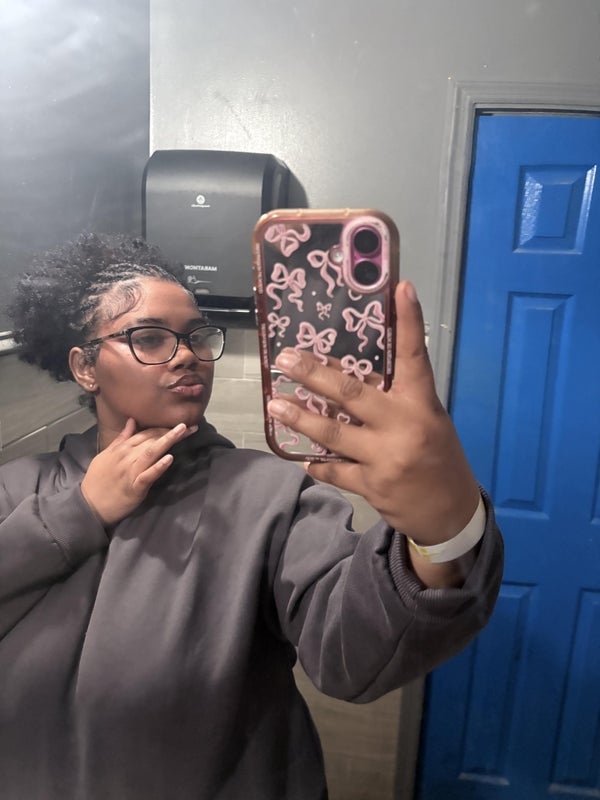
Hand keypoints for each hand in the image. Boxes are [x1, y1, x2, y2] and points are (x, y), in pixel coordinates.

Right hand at [81, 418, 196, 526]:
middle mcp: (127, 456)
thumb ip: (121, 439)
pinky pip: (148, 475)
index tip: (180, 422)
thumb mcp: (106, 455)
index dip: (163, 427)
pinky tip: (169, 458)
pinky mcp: (134, 487)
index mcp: (122, 448)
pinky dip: (158, 466)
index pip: (146, 433)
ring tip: (183, 432)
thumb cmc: (98, 479)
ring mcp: (131, 471)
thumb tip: (132, 421)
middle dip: (171, 432)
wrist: (88, 504)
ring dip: (167, 441)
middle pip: (151, 440)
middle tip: (190, 425)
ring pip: (151, 452)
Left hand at [267, 281, 480, 544]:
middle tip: (285, 360)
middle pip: (351, 395)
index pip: (415, 357)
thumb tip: (350, 374)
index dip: (408, 321)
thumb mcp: (427, 419)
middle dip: (313, 375)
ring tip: (275, 404)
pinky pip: (334, 470)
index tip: (399, 287)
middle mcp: (403, 427)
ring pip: (333, 434)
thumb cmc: (438, 455)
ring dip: (300, 419)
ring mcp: (385, 458)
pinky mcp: (371, 485)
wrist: (450, 512)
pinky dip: (317, 462)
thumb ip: (395, 398)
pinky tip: (301, 456)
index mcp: (422, 405)